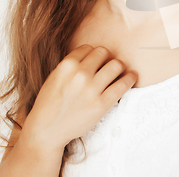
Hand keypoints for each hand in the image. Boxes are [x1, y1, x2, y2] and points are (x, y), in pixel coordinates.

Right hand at [20, 45, 136, 152]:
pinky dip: (130, 78)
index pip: (89, 47)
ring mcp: (91, 89)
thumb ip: (72, 65)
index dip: (93, 54)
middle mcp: (80, 74)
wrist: (46, 131)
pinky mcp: (102, 103)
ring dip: (119, 67)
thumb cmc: (50, 104)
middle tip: (107, 66)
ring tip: (119, 71)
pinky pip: (123, 84)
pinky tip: (132, 77)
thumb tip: (94, 54)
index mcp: (66, 66)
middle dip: (106, 58)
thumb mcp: (55, 77)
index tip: (95, 61)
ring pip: (117, 64)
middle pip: (104, 52)